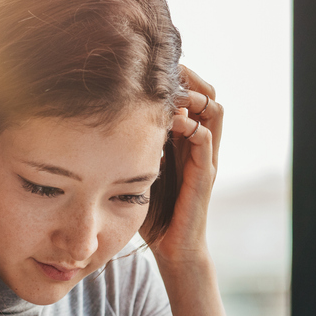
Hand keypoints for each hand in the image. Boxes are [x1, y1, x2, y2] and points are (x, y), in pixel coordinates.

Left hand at [151, 65, 221, 267]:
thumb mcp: (137, 168)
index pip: (192, 95)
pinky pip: (205, 139)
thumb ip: (131, 146)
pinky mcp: (204, 174)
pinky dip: (190, 125)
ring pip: (214, 110)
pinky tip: (170, 124)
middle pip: (208, 94)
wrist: (171, 247)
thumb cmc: (153, 211)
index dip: (179, 77)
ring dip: (194, 96)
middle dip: (190, 78)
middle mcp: (200, 144)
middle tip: (166, 70)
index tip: (153, 67)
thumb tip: (100, 121)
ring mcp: (205, 158)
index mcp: (185, 140)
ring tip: (172, 93)